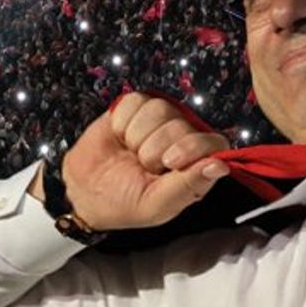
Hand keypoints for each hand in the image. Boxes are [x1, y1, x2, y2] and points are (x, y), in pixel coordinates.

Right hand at [41, 93, 230, 231]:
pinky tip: (120, 138)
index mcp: (195, 164)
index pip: (214, 142)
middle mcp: (181, 137)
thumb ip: (190, 185)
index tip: (170, 164)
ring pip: (159, 109)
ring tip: (130, 153)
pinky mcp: (134, 107)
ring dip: (137, 137)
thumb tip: (221, 166)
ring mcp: (158, 120)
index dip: (193, 148)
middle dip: (154, 150)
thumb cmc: (124, 203)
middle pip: (180, 125)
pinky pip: (135, 101)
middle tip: (142, 167)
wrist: (84, 193)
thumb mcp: (157, 204)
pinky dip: (122, 123)